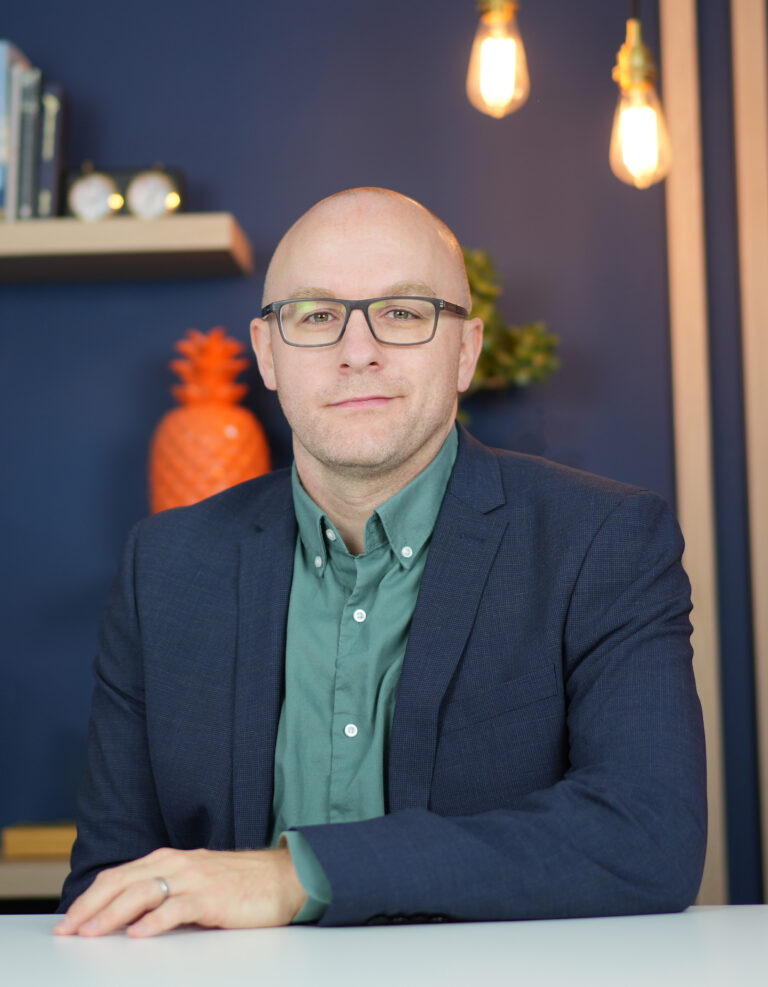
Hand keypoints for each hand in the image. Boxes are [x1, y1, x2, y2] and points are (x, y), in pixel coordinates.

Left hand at [54, 845, 307, 937]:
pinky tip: (140, 934)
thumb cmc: (239, 883)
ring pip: (143, 893)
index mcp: (170, 859)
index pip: (119, 875)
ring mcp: (195, 879)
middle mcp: (178, 864)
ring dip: (112, 914)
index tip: (69, 921)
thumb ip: (164, 891)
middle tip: (69, 930)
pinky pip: (178, 908)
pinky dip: (155, 921)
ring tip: (92, 932)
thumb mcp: (195, 881)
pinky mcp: (213, 897)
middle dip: (91, 907)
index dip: (90, 897)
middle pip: (123, 881)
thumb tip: (125, 916)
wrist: (284, 878)